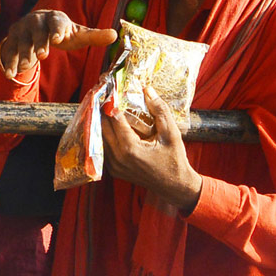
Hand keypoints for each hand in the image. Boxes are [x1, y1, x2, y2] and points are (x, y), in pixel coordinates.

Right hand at [0, 10, 116, 80]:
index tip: (58, 39)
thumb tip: (115, 35)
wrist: (34, 25)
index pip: (56, 22)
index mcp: (55, 18)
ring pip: (22, 42)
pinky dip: (11, 63)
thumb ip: (94, 36)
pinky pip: (11, 52)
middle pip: (37, 31)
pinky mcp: (12, 39)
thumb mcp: (77, 35)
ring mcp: (22, 29)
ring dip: (24, 54)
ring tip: (26, 67)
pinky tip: (11, 75)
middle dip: (39, 43)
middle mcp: (36, 20)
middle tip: (42, 56)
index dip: (57, 30)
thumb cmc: (60, 32)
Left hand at [102, 86, 201, 210]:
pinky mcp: (113, 170)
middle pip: (102, 128)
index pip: (115, 120)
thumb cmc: (175, 160)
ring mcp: (113, 165)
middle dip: (103, 111)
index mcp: (130, 149)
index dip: (112, 103)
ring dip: (102, 123)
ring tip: (105, 107)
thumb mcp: (171, 134)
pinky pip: (104, 148)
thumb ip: (160, 111)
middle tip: (105, 95)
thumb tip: (147, 89)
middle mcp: (118, 158)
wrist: (174, 186)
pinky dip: (106, 135)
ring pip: (101, 138)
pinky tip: (109, 124)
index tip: (110, 89)